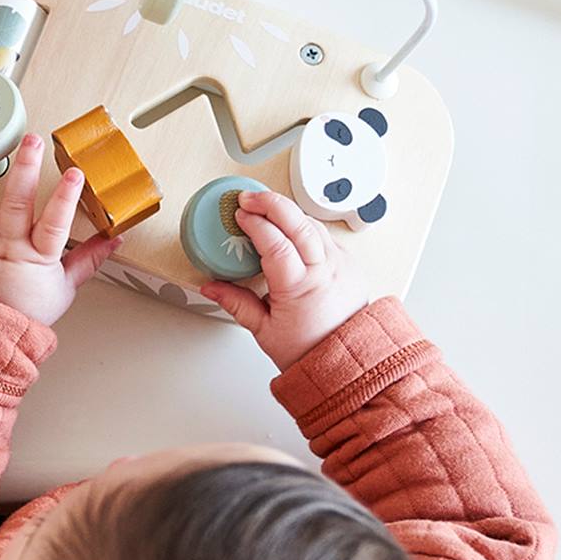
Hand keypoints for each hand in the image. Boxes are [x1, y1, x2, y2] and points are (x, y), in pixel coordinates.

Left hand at [0, 132, 119, 326]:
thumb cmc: (22, 313)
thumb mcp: (63, 288)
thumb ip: (88, 260)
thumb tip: (114, 241)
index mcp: (37, 258)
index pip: (55, 225)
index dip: (65, 199)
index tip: (74, 174)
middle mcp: (6, 248)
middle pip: (16, 205)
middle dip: (24, 170)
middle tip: (31, 142)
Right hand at [199, 188, 367, 369]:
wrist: (346, 362)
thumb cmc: (310, 350)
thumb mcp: (264, 331)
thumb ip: (236, 303)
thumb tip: (212, 287)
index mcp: (300, 288)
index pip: (277, 243)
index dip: (256, 224)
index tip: (240, 215)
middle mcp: (324, 271)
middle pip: (299, 223)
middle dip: (271, 203)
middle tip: (249, 197)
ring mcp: (340, 264)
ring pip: (313, 224)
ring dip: (288, 211)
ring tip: (265, 206)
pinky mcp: (348, 263)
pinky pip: (325, 234)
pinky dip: (304, 225)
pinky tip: (289, 226)